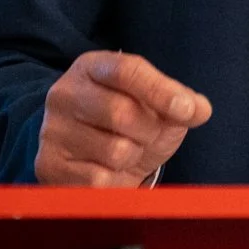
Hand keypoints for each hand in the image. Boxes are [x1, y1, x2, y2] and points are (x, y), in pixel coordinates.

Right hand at [36, 51, 211, 186]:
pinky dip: (114, 180)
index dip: (160, 90)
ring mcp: (53, 130)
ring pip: (114, 151)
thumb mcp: (157, 106)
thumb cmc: (129, 125)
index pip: (126, 71)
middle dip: (149, 131)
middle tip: (148, 135)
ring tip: (124, 151)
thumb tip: (199, 109)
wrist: (91, 158)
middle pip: (121, 112)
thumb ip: (181, 102)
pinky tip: (106, 170)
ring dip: (132, 157)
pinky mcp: (49, 165)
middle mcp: (65, 93)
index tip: (187, 109)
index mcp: (93, 67)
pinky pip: (98, 180)